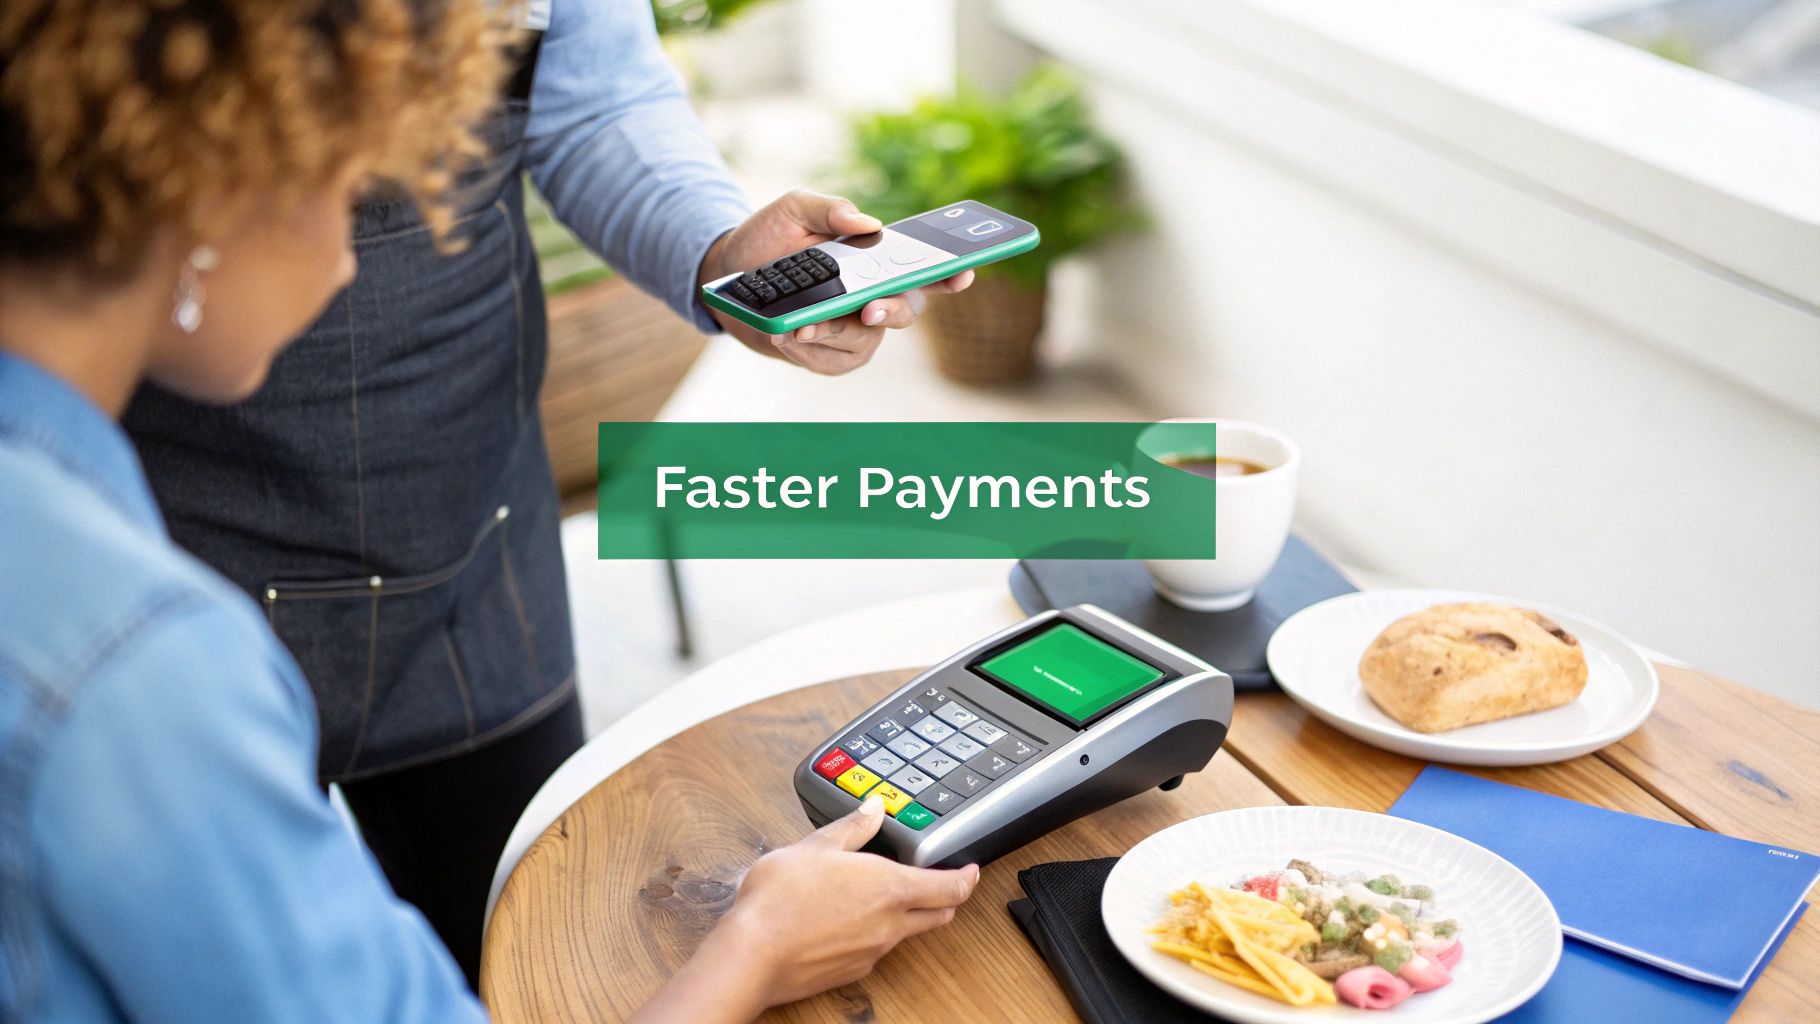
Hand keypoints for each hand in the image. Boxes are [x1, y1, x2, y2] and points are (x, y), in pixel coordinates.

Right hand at [630, 795, 979, 1022]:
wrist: (753, 954)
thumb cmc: (781, 898)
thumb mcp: (816, 847)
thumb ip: (852, 828)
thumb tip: (873, 809)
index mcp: (890, 887)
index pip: (949, 887)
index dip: (966, 878)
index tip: (971, 871)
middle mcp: (890, 924)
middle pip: (938, 914)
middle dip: (945, 898)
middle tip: (940, 883)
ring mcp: (873, 951)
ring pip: (907, 932)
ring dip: (907, 915)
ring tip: (882, 896)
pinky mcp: (851, 970)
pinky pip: (876, 949)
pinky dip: (874, 933)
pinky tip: (848, 920)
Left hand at [698, 189, 975, 374]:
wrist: (727, 274)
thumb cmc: (769, 238)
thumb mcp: (794, 209)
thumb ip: (829, 208)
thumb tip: (867, 222)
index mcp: (876, 262)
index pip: (923, 269)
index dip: (950, 274)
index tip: (963, 273)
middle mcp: (875, 299)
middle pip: (904, 312)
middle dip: (890, 312)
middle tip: (869, 308)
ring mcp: (854, 332)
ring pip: (863, 343)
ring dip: (832, 334)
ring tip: (798, 326)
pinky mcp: (829, 358)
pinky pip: (831, 363)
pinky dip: (807, 351)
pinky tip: (784, 334)